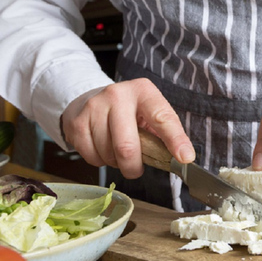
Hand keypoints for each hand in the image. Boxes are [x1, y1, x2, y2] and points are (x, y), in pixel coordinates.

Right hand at [61, 78, 194, 178]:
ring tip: (118, 151)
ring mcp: (94, 107)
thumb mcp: (149, 113)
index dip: (174, 140)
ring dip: (116, 163)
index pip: (162, 118)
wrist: (90, 97)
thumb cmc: (127, 111)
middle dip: (134, 167)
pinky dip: (100, 161)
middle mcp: (118, 95)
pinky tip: (103, 148)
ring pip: (109, 155)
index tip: (184, 157)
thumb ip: (165, 133)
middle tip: (136, 169)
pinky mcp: (77, 122)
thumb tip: (183, 158)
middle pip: (127, 147)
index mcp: (143, 91)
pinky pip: (92, 157)